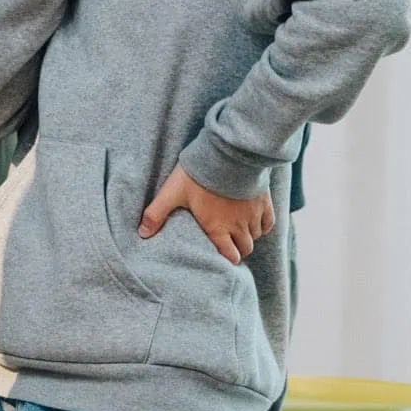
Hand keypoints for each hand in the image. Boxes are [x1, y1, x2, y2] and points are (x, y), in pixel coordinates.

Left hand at [138, 167, 274, 264]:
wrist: (228, 152)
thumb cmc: (199, 174)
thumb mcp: (173, 192)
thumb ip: (156, 213)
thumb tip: (142, 234)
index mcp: (217, 229)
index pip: (229, 256)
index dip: (226, 257)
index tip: (221, 254)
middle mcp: (238, 226)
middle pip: (245, 248)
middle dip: (237, 248)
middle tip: (228, 242)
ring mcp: (253, 214)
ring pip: (256, 237)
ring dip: (248, 236)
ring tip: (237, 230)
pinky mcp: (264, 201)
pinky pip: (269, 223)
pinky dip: (262, 225)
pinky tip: (254, 220)